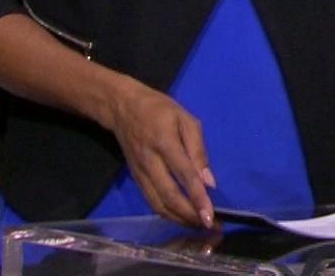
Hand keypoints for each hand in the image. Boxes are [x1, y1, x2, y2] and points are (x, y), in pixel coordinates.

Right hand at [104, 81, 216, 228]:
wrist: (123, 108)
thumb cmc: (160, 110)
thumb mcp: (186, 119)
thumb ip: (198, 150)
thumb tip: (209, 181)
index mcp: (165, 143)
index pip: (184, 175)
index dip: (198, 197)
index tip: (211, 215)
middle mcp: (150, 162)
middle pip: (169, 196)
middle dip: (190, 216)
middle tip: (211, 226)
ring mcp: (140, 173)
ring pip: (158, 205)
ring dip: (179, 219)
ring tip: (199, 225)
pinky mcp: (136, 179)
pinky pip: (152, 202)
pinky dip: (168, 214)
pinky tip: (182, 217)